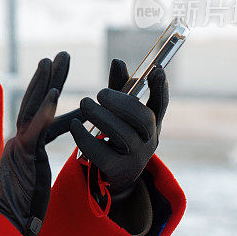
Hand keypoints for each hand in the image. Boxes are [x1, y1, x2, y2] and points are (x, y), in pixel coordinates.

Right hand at [0, 51, 69, 235]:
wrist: (3, 225)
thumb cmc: (17, 209)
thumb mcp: (29, 181)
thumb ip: (32, 165)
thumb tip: (33, 164)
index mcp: (22, 146)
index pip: (40, 115)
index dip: (50, 95)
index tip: (58, 77)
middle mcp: (18, 141)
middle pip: (35, 102)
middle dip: (49, 77)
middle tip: (61, 56)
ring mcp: (20, 146)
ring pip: (33, 108)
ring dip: (46, 82)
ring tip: (55, 61)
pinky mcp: (24, 156)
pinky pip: (37, 129)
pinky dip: (46, 110)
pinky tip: (56, 93)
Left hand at [68, 59, 168, 198]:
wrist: (115, 174)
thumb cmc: (117, 132)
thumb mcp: (120, 111)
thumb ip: (120, 87)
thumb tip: (118, 61)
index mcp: (153, 122)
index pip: (161, 104)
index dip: (161, 88)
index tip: (156, 69)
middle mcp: (149, 139)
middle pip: (143, 119)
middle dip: (122, 103)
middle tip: (100, 92)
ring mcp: (135, 157)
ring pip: (123, 135)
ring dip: (101, 116)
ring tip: (84, 102)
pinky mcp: (116, 170)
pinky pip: (101, 153)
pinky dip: (85, 137)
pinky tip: (74, 124)